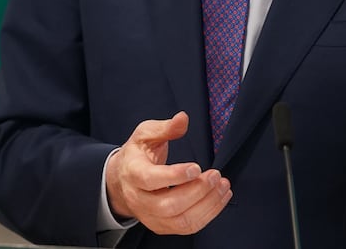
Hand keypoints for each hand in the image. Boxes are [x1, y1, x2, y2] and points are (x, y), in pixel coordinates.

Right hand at [105, 112, 231, 234]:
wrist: (122, 180)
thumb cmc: (137, 154)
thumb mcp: (145, 134)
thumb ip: (165, 127)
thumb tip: (183, 118)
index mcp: (133, 173)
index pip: (150, 180)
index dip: (174, 176)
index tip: (196, 167)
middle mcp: (139, 199)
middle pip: (169, 205)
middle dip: (197, 191)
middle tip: (215, 175)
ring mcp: (150, 216)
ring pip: (180, 221)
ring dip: (207, 204)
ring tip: (222, 186)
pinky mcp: (162, 226)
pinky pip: (187, 227)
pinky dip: (208, 214)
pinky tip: (220, 197)